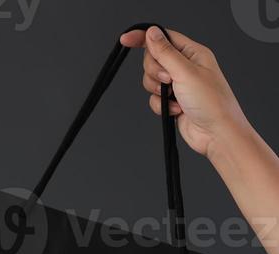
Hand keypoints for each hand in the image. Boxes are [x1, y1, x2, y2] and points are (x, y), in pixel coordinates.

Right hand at [119, 25, 253, 158]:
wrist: (215, 133)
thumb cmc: (211, 102)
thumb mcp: (185, 72)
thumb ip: (165, 52)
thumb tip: (152, 33)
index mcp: (193, 54)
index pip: (164, 38)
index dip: (144, 38)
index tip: (125, 40)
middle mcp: (185, 67)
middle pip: (153, 60)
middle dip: (154, 72)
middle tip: (167, 80)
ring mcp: (178, 85)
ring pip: (151, 80)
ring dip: (157, 91)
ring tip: (173, 98)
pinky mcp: (172, 101)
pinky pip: (153, 99)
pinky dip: (161, 106)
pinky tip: (176, 110)